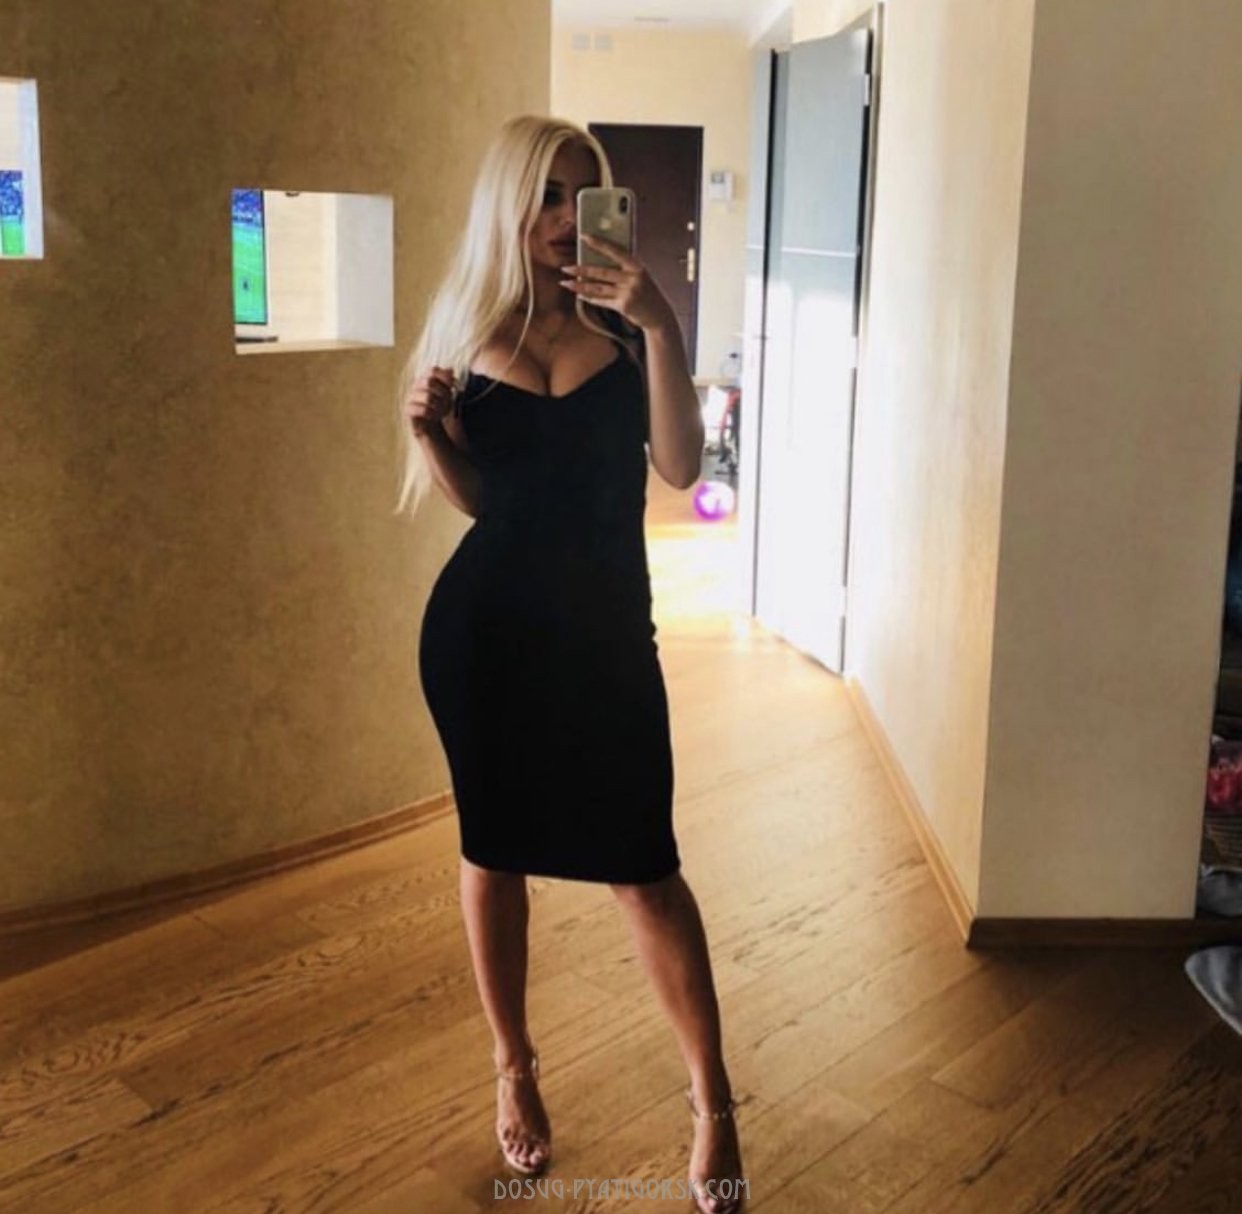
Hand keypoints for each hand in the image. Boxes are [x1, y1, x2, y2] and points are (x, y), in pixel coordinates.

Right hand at [403, 366, 456, 437]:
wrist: (429, 426)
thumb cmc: (438, 407)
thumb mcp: (447, 394)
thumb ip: (448, 381)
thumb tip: (451, 369)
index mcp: (424, 379)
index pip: (432, 370)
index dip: (445, 377)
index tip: (454, 386)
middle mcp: (415, 386)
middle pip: (429, 381)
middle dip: (443, 392)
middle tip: (449, 402)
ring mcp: (411, 397)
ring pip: (428, 397)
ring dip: (440, 405)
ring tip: (443, 412)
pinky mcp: (409, 410)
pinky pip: (423, 410)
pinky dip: (433, 414)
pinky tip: (435, 417)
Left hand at [560, 235, 676, 333]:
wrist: (659, 316)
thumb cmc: (648, 295)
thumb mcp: (641, 277)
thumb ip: (625, 269)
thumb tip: (599, 263)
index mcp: (637, 266)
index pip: (615, 251)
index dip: (599, 244)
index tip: (584, 237)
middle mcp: (632, 278)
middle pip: (601, 272)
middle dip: (581, 270)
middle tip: (565, 268)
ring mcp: (628, 292)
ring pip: (598, 288)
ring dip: (580, 286)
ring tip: (566, 283)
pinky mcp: (623, 306)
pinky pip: (602, 301)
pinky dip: (590, 299)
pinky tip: (580, 296)